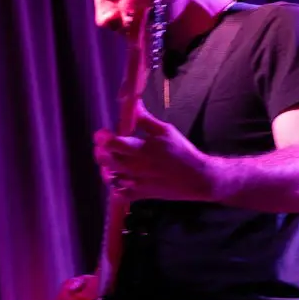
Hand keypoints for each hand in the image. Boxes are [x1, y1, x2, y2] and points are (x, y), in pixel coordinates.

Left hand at [94, 101, 213, 202]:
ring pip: (109, 178)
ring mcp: (136, 183)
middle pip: (106, 160)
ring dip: (106, 168)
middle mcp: (135, 167)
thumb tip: (132, 104)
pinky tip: (119, 178)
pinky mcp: (141, 194)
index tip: (103, 133)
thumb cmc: (182, 151)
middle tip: (105, 145)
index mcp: (141, 149)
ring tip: (112, 160)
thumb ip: (145, 119)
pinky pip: (120, 194)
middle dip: (101, 151)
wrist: (197, 177)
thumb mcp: (165, 130)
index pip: (112, 144)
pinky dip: (115, 187)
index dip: (102, 138)